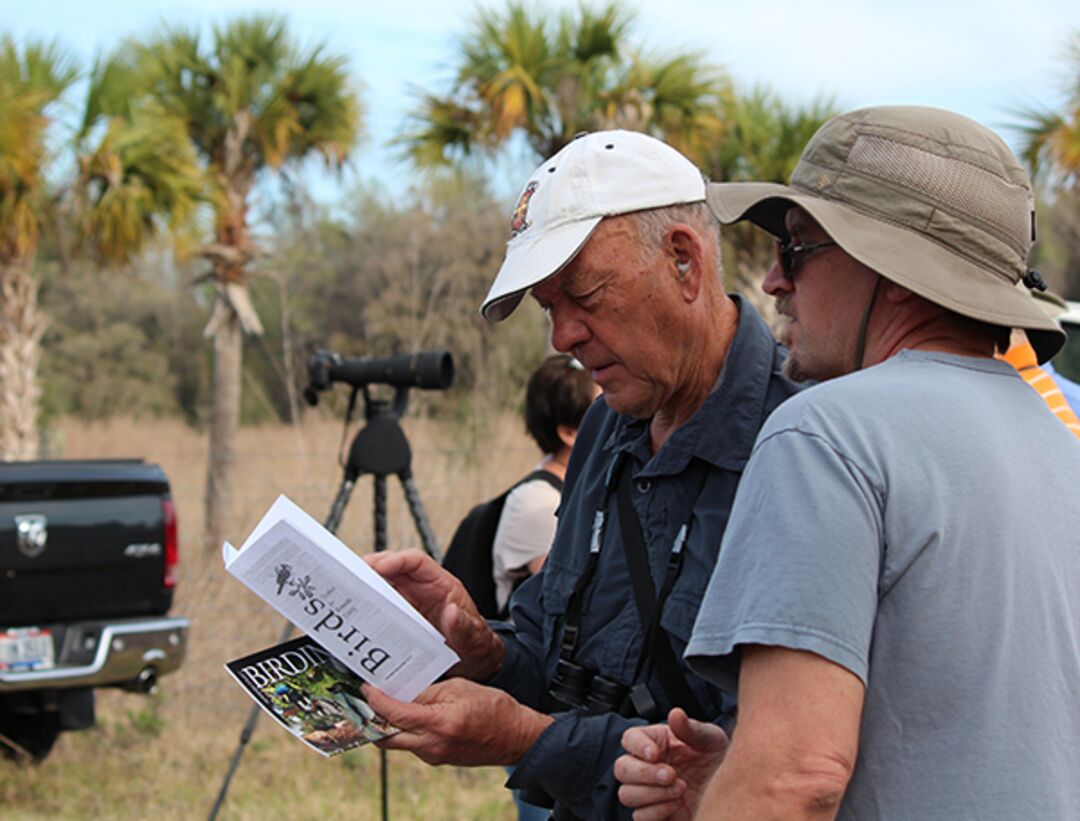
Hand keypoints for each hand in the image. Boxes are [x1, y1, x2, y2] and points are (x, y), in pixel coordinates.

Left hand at [362, 677, 553, 765]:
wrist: (515, 736)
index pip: (395, 715)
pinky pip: (413, 745)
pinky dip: (405, 730)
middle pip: (386, 738)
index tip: (366, 688)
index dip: (375, 700)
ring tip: (387, 702)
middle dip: (371, 719)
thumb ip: (427, 692)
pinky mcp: (437, 759)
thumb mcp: (459, 688)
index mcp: (439, 724)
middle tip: (365, 700)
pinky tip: (408, 713)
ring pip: (398, 742)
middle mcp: (432, 746)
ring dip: (389, 724)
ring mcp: (434, 756)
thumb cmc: (493, 708)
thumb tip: (401, 692)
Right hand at [365, 549, 502, 679]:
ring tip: (347, 591)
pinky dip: (367, 606)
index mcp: (441, 585)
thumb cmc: (474, 644)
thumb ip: (464, 626)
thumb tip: (453, 613)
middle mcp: (422, 590)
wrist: (472, 662)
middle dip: (372, 568)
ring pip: (384, 585)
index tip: (379, 567)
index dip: (396, 560)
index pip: (416, 562)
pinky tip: (355, 613)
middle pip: (394, 568)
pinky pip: (381, 606)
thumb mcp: (473, 637)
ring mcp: (410, 603)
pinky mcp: (400, 618)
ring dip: (366, 585)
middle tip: (352, 575)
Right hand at [614, 708, 729, 820]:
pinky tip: (677, 804)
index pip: (629, 738)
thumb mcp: (711, 739)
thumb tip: (676, 714)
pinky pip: (640, 816)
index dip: (637, 746)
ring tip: (681, 789)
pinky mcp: (655, 814)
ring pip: (627, 794)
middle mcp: (647, 766)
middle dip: (645, 773)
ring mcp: (649, 791)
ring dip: (653, 794)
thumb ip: (691, 728)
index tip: (655, 753)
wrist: (733, 793)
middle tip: (671, 774)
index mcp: (656, 742)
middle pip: (621, 769)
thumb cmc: (718, 760)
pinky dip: (657, 811)